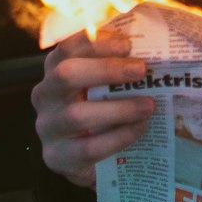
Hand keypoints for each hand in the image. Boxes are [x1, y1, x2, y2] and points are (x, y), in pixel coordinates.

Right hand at [32, 28, 154, 189]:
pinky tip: (140, 128)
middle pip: (65, 74)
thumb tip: (156, 45)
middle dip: (106, 70)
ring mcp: (48, 127)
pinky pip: (88, 147)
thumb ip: (120, 62)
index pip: (67, 47)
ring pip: (76, 115)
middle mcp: (45, 94)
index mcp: (56, 68)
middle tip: (141, 70)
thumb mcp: (106, 82)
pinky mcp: (57, 157)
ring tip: (149, 105)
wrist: (92, 158)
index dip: (95, 43)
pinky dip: (118, 136)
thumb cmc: (104, 107)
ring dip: (119, 108)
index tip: (127, 44)